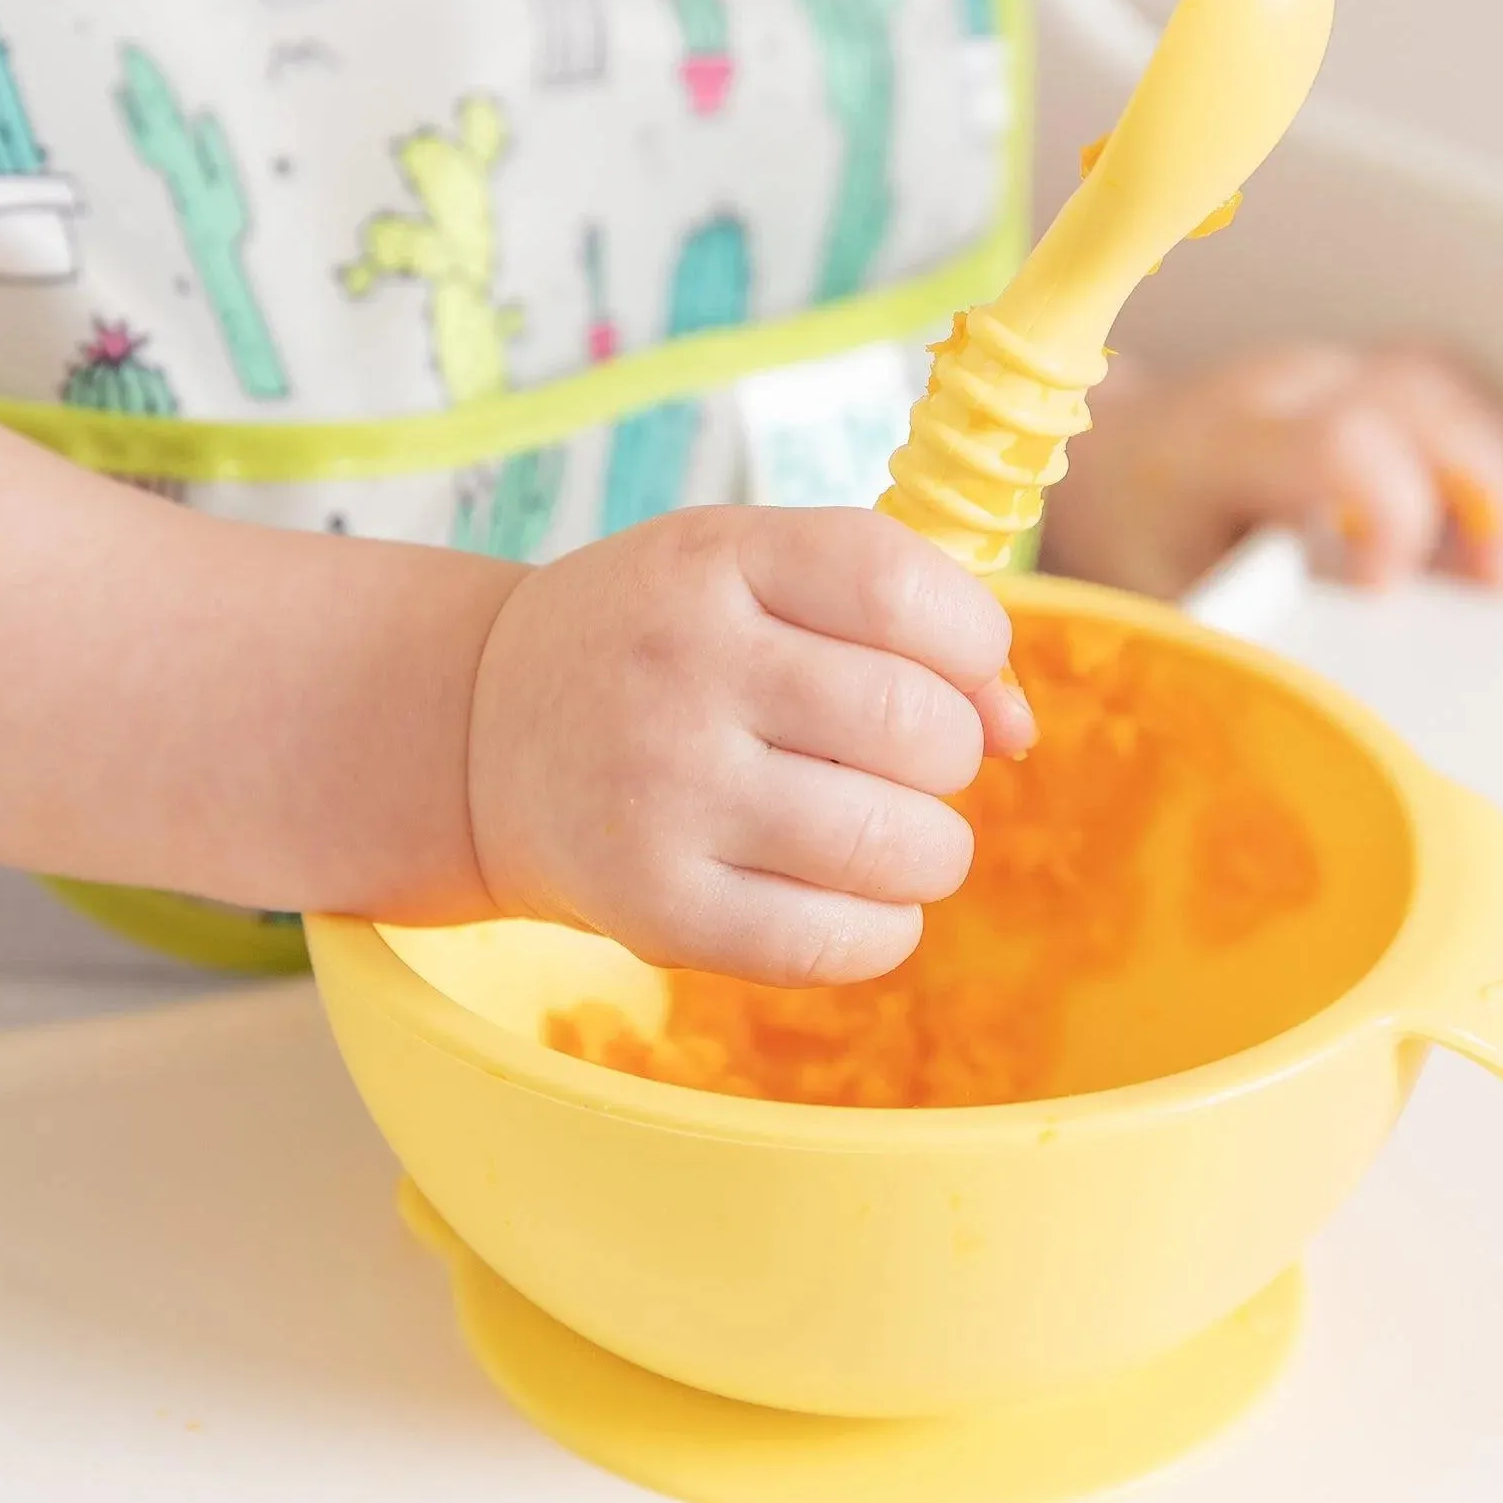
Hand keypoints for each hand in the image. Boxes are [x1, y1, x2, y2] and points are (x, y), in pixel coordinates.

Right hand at [466, 507, 1034, 985]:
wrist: (484, 732)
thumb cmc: (661, 643)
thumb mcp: (751, 576)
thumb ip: (896, 618)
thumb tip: (1019, 728)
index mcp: (714, 559)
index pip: (898, 585)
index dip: (973, 637)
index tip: (959, 665)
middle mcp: (681, 669)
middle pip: (913, 725)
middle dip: (951, 756)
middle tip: (910, 762)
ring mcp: (662, 794)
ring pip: (893, 843)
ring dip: (933, 849)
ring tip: (890, 833)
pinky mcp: (654, 910)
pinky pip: (836, 943)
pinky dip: (884, 928)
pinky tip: (854, 897)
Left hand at [1043, 343, 1502, 598]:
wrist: (1100, 459)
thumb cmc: (1129, 534)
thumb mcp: (1159, 597)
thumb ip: (1236, 633)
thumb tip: (1310, 698)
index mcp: (1219, 442)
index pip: (1338, 441)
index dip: (1391, 511)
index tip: (1388, 588)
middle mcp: (1278, 388)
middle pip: (1415, 396)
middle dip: (1483, 483)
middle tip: (1501, 578)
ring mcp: (1322, 374)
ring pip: (1442, 385)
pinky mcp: (1354, 380)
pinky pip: (1442, 394)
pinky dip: (1493, 450)